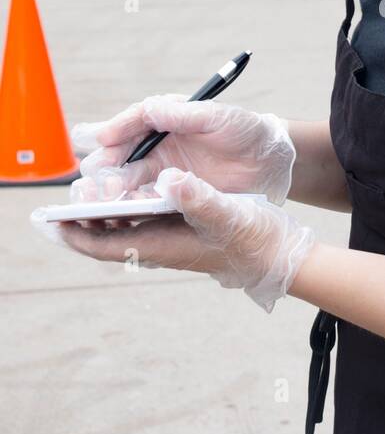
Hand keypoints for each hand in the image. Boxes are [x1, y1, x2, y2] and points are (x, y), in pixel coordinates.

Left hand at [31, 167, 316, 313]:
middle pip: (109, 237)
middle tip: (66, 198)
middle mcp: (161, 245)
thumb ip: (197, 197)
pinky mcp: (184, 230)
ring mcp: (172, 239)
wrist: (281, 253)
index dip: (76, 235)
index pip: (106, 245)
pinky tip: (129, 190)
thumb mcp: (227, 213)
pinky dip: (128, 207)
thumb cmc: (254, 237)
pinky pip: (144, 220)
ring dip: (104, 212)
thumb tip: (169, 180)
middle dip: (85, 220)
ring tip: (88, 190)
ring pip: (125, 228)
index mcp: (163, 245)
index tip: (52, 222)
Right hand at [71, 96, 297, 207]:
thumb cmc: (246, 130)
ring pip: (129, 181)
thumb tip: (148, 109)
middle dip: (109, 165)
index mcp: (165, 120)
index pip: (132, 123)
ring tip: (112, 197)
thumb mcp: (217, 117)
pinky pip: (147, 202)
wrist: (272, 162)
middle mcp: (158, 147)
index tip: (104, 139)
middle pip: (122, 155)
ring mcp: (164, 173)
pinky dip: (136, 207)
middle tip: (106, 176)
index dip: (117, 130)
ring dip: (117, 189)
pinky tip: (130, 212)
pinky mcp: (174, 197)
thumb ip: (183, 114)